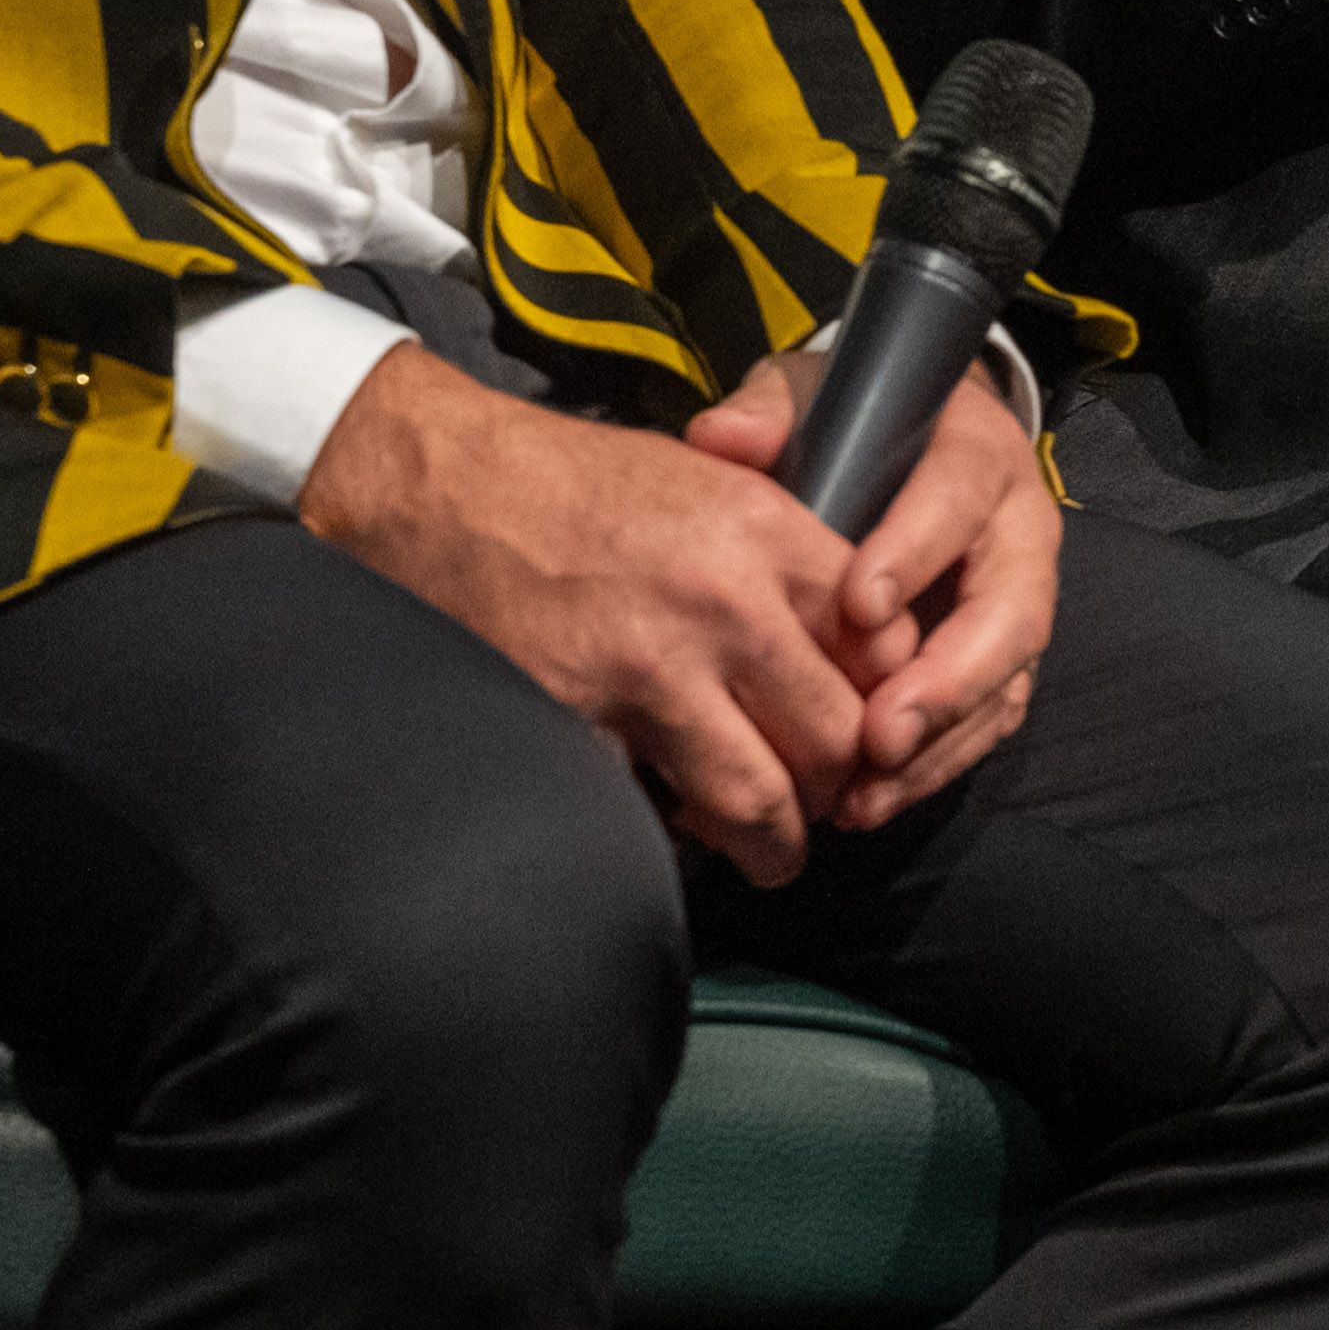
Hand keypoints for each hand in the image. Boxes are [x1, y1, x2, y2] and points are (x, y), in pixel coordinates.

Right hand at [299, 351, 883, 882]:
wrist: (440, 484)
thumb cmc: (570, 481)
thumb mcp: (704, 478)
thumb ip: (782, 553)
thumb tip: (852, 638)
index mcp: (762, 530)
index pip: (882, 644)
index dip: (888, 699)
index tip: (874, 726)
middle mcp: (721, 603)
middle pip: (836, 735)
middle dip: (839, 786)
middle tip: (827, 803)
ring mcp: (647, 669)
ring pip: (759, 796)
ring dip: (774, 842)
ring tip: (772, 852)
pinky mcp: (576, 720)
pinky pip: (650, 811)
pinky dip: (671, 836)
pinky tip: (673, 830)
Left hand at [679, 347, 1062, 831]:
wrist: (916, 443)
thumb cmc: (859, 427)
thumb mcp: (814, 397)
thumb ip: (769, 412)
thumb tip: (719, 439)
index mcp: (978, 457)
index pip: (958, 502)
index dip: (915, 554)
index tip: (857, 607)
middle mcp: (1018, 533)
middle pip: (1010, 613)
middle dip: (948, 681)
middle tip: (879, 734)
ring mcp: (1019, 603)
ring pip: (1005, 684)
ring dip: (938, 746)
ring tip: (865, 794)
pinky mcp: (1004, 662)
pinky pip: (988, 725)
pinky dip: (934, 770)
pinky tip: (871, 803)